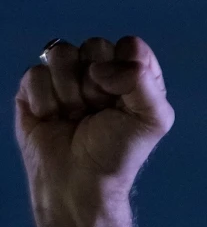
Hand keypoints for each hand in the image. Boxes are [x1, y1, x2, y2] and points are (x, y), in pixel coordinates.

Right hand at [15, 36, 173, 216]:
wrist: (79, 181)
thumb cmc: (118, 152)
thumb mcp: (152, 118)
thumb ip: (143, 81)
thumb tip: (100, 67)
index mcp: (134, 75)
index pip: (131, 46)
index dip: (125, 70)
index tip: (124, 100)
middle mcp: (101, 70)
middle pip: (95, 45)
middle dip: (96, 84)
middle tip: (99, 111)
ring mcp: (66, 76)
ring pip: (61, 53)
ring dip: (70, 92)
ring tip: (76, 116)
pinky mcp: (35, 87)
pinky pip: (36, 73)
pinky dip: (46, 101)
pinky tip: (54, 119)